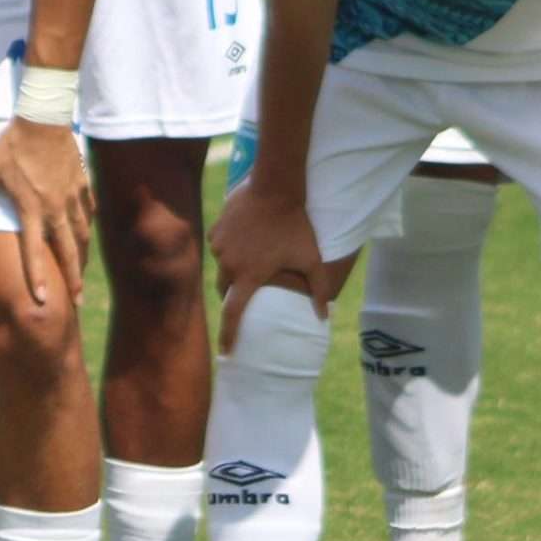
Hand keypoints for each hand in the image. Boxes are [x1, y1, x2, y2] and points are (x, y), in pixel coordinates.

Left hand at [0, 118, 92, 309]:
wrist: (44, 118)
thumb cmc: (14, 145)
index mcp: (32, 209)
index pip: (34, 251)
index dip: (38, 278)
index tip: (43, 301)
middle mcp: (56, 209)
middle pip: (69, 251)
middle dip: (73, 279)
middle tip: (78, 301)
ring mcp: (72, 197)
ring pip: (83, 234)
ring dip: (82, 256)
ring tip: (82, 272)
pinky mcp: (82, 184)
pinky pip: (89, 210)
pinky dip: (88, 223)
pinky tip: (88, 230)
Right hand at [208, 170, 333, 347]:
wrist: (275, 188)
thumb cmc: (295, 226)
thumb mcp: (311, 259)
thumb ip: (319, 290)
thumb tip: (325, 317)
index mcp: (249, 276)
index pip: (233, 314)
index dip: (229, 335)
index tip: (227, 352)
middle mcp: (228, 264)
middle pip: (225, 290)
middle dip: (234, 295)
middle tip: (248, 292)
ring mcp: (219, 245)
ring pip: (221, 266)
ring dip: (232, 268)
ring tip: (250, 259)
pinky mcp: (215, 229)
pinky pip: (218, 246)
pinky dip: (228, 248)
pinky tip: (244, 239)